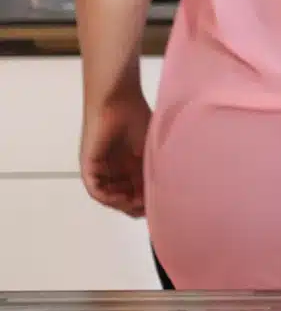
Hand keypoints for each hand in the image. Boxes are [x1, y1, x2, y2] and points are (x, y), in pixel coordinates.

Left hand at [80, 86, 152, 218]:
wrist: (118, 101)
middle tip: (147, 209)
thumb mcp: (150, 149)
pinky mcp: (89, 166)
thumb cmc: (137, 118)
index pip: (135, 190)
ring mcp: (100, 169)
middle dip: (134, 205)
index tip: (157, 205)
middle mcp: (113, 169)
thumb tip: (161, 191)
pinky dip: (107, 197)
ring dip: (121, 204)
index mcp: (128, 164)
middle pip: (122, 195)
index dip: (145, 201)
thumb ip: (152, 169)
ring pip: (108, 195)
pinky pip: (95, 189)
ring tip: (136, 205)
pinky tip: (121, 199)